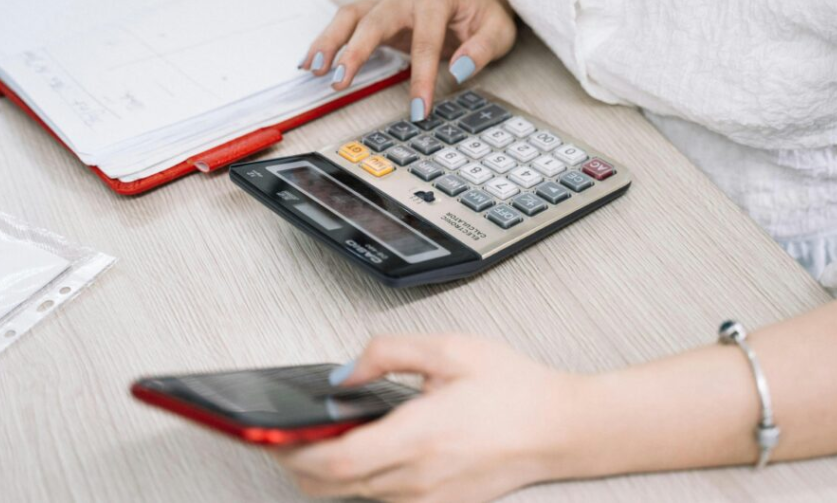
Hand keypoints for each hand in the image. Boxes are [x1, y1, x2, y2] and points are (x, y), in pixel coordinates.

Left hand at [269, 334, 578, 502]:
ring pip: (355, 497)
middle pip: (333, 488)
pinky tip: (360, 456)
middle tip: (281, 438)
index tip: (274, 436)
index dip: (294, 453)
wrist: (562, 428)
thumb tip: (344, 374)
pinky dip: (358, 484)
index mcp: (420, 436)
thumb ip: (388, 352)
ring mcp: (430, 499)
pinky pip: (383, 501)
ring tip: (312, 443)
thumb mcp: (450, 349)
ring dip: (325, 476)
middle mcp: (420, 477)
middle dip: (297, 465)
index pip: (336, 462)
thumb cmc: (515, 389)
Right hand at [298, 0, 516, 120]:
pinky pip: (347, 23)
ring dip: (330, 42)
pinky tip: (312, 61)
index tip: (418, 110)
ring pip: (351, 16)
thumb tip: (457, 69)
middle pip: (374, 21)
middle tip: (341, 82)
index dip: (421, 79)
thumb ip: (481, 50)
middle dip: (356, 53)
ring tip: (314, 69)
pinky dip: (328, 41)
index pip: (425, 41)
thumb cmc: (484, 14)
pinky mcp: (377, 12)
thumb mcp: (498, 31)